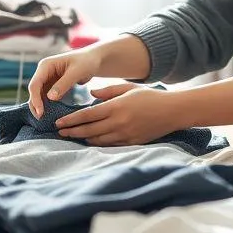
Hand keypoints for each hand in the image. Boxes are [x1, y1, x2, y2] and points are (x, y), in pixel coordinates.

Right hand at [27, 47, 103, 117]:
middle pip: (34, 91)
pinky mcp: (52, 85)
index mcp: (46, 65)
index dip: (35, 99)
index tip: (41, 113)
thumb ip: (63, 84)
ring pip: (38, 95)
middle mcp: (43, 72)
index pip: (35, 84)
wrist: (93, 60)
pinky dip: (47, 105)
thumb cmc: (86, 62)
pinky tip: (50, 114)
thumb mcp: (76, 72)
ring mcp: (47, 79)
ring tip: (44, 120)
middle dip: (35, 105)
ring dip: (39, 106)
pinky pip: (46, 97)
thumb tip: (50, 98)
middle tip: (40, 119)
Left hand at [54, 82, 184, 145]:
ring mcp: (125, 134)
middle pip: (89, 130)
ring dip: (83, 139)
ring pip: (98, 140)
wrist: (173, 111)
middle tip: (59, 132)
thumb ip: (108, 91)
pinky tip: (90, 141)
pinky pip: (109, 145)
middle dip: (72, 131)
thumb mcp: (128, 88)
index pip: (87, 115)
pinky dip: (97, 143)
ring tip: (71, 136)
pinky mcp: (131, 142)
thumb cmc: (150, 97)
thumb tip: (91, 94)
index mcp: (116, 107)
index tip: (59, 122)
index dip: (71, 120)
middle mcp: (118, 122)